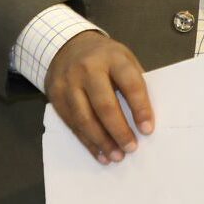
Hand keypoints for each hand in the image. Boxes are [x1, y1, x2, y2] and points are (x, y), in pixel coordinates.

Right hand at [45, 30, 154, 163]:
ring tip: (116, 156)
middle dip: (119, 130)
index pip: (130, 84)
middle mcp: (88, 69)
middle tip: (131, 148)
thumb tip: (145, 119)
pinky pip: (72, 124)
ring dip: (102, 141)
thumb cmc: (105, 57)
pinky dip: (87, 142)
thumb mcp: (124, 58)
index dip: (140, 108)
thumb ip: (134, 82)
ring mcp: (69, 83)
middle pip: (104, 104)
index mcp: (113, 57)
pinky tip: (99, 153)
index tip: (148, 130)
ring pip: (84, 118)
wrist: (67, 46)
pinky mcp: (55, 97)